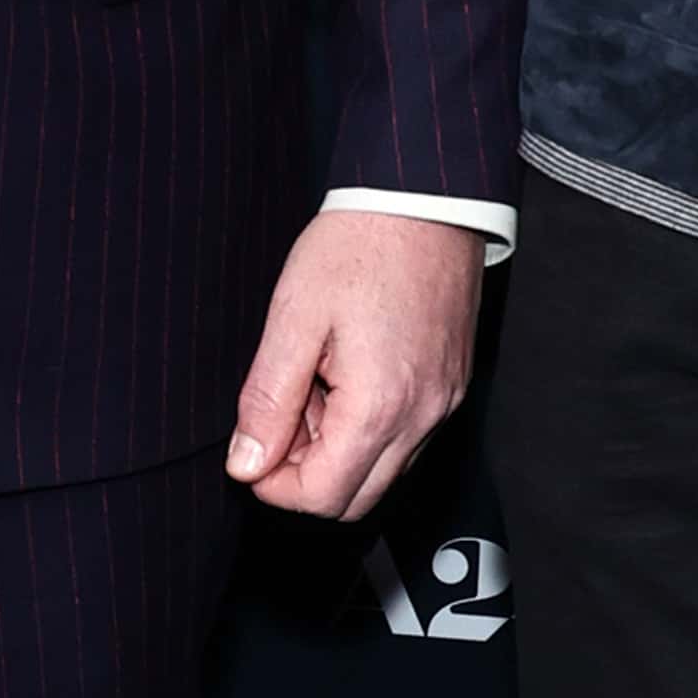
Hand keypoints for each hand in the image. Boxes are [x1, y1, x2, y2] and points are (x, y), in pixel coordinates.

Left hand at [224, 208, 484, 523]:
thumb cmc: (359, 245)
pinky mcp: (451, 387)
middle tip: (281, 412)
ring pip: (382, 473)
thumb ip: (267, 400)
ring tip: (314, 384)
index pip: (323, 497)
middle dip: (306, 473)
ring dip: (337, 450)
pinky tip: (346, 376)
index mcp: (380, 406)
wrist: (424, 198)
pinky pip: (406, 439)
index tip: (252, 447)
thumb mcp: (293, 319)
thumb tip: (246, 464)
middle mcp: (423, 418)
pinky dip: (368, 428)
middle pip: (356, 499)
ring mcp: (444, 404)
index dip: (274, 485)